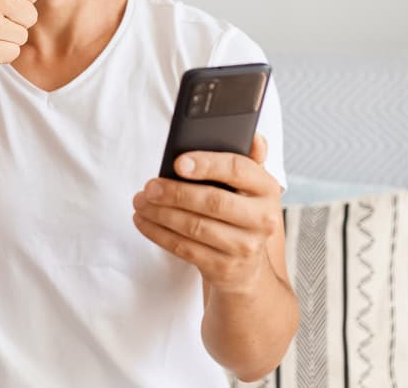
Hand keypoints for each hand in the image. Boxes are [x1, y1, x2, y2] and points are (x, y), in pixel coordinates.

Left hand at [131, 133, 282, 293]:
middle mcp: (263, 219)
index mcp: (267, 189)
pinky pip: (185, 249)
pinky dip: (159, 233)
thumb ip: (247, 160)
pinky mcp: (224, 269)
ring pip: (195, 227)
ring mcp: (245, 247)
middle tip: (149, 186)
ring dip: (160, 213)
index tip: (178, 162)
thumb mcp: (249, 187)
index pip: (239, 169)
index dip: (207, 164)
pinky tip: (144, 221)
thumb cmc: (240, 215)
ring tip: (140, 201)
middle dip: (175, 193)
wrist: (248, 269)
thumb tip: (255, 138)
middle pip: (214, 201)